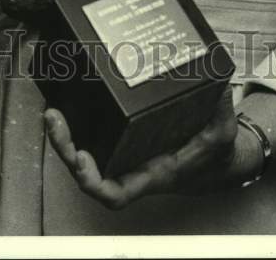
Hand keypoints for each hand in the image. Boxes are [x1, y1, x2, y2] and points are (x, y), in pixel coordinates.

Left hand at [44, 85, 262, 208]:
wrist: (214, 159)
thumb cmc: (213, 151)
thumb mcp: (222, 131)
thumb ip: (219, 107)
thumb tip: (217, 82)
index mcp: (152, 174)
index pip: (116, 192)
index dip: (93, 181)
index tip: (81, 157)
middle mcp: (132, 167)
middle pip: (88, 172)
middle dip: (65, 149)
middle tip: (54, 120)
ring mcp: (124, 154)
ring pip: (84, 156)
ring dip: (64, 138)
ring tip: (52, 112)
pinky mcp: (122, 138)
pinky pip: (93, 138)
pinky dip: (77, 127)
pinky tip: (67, 106)